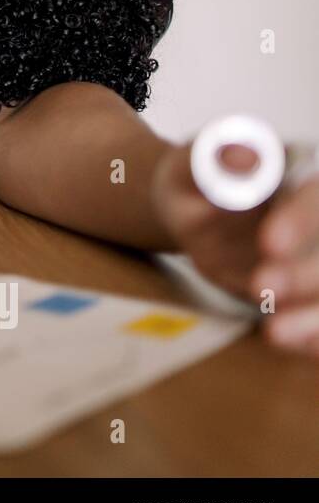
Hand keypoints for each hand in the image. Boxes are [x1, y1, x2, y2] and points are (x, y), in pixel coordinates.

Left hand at [153, 141, 318, 356]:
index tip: (270, 244)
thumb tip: (245, 157)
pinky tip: (298, 345)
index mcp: (307, 176)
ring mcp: (318, 258)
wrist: (195, 208)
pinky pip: (318, 315)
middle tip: (260, 286)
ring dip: (314, 316)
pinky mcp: (308, 293)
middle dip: (305, 273)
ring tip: (278, 334)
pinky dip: (315, 336)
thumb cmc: (199, 174)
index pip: (317, 198)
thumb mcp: (196, 159)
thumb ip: (217, 156)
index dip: (301, 220)